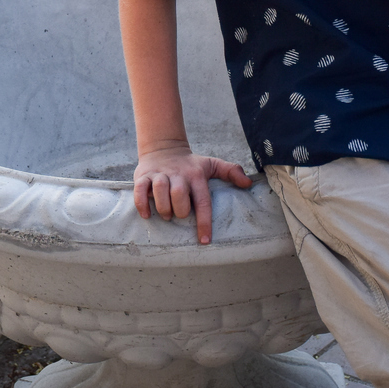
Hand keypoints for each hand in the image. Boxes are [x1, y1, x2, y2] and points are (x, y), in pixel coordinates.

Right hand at [133, 146, 250, 244]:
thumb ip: (230, 171)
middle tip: (179, 215)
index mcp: (196, 176)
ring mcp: (160, 175)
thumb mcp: (211, 164)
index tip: (205, 240)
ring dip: (163, 208)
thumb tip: (248, 184)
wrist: (164, 147)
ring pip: (160, 191)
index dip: (204, 222)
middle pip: (179, 196)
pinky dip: (142, 204)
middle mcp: (178, 175)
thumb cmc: (190, 164)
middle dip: (180, 211)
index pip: (203, 201)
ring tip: (166, 215)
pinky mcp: (143, 176)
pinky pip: (140, 190)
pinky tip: (147, 215)